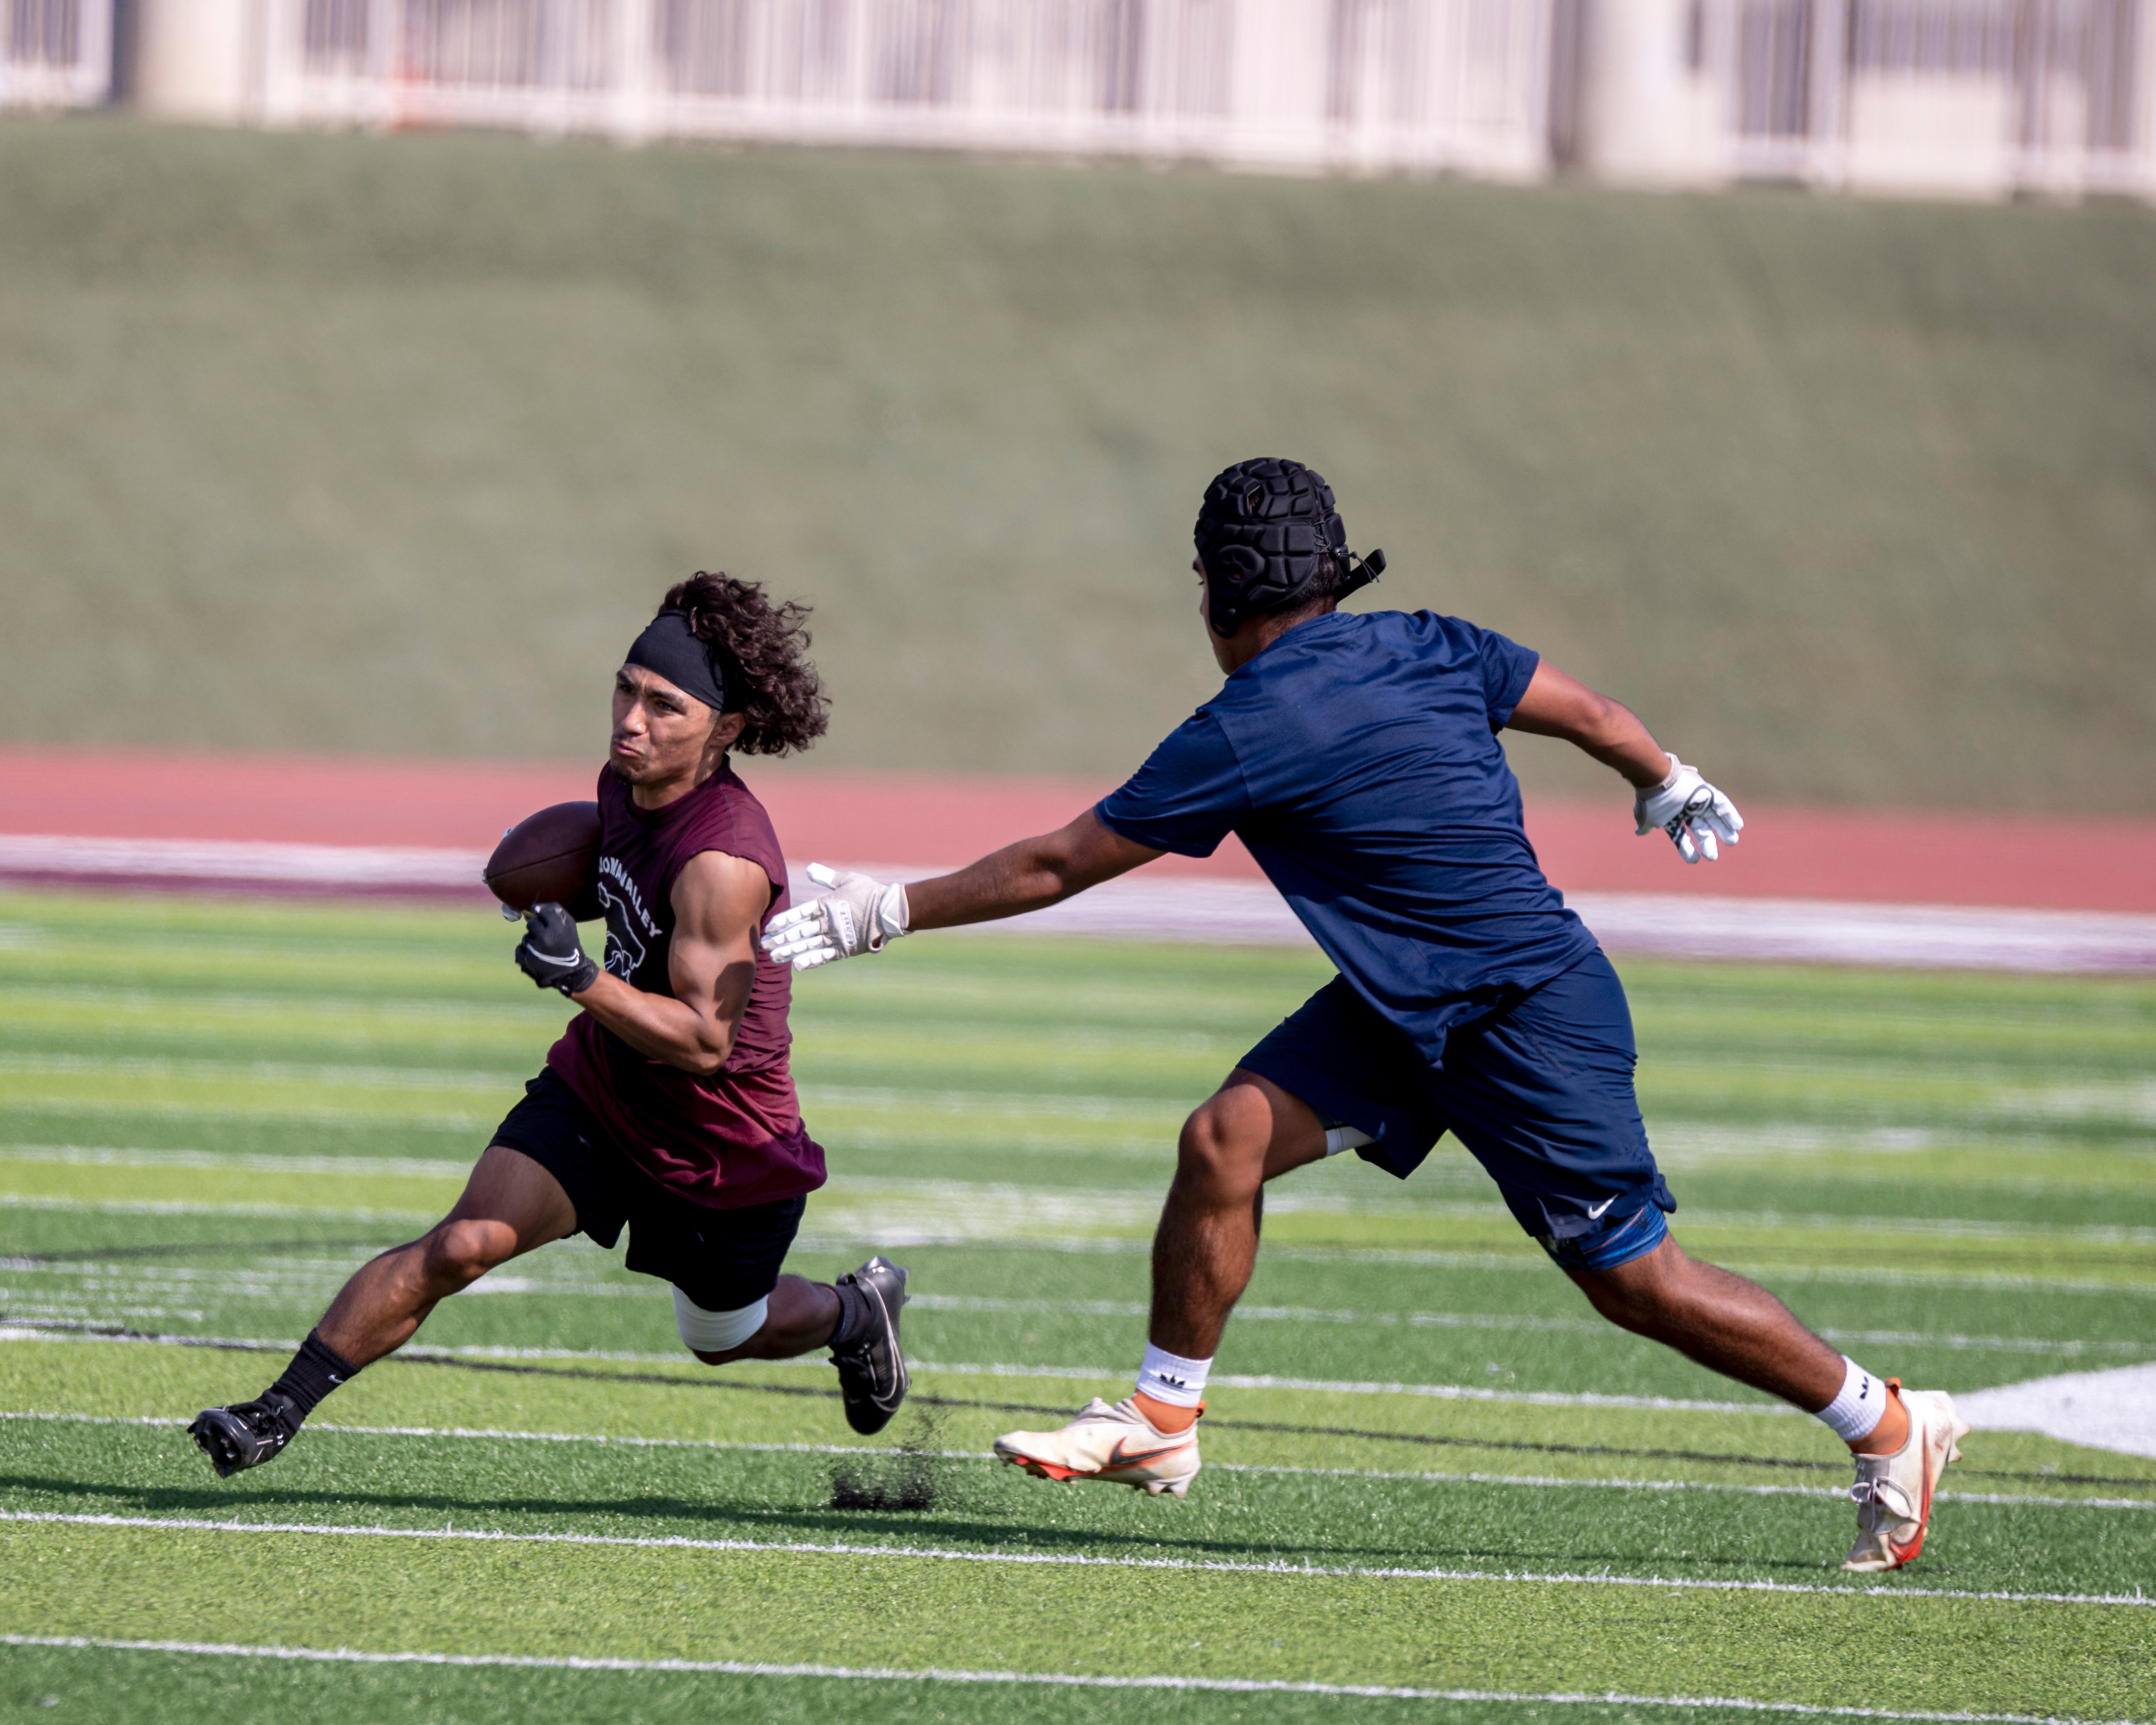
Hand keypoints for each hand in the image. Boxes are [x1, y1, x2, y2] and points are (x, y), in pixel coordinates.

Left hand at [516, 902, 599, 994]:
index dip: (541, 914)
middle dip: (538, 929)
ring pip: (525, 938)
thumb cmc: (570, 945)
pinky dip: (526, 952)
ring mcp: (533, 951)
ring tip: (544, 950)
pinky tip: (537, 956)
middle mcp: (544, 939)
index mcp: (557, 929)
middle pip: (531, 924)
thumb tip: (535, 907)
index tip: (542, 916)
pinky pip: (519, 949)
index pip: (541, 912)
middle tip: (547, 938)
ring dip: (533, 941)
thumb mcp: (570, 926)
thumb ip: (556, 912)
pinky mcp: (525, 962)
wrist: (570, 972)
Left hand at [760, 863, 910, 971]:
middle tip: (764, 945)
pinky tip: (798, 965)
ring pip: (809, 946)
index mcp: (827, 904)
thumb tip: (810, 869)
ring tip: (775, 957)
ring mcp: (837, 937)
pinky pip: (826, 956)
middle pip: (800, 932)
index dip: (784, 921)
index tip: (769, 927)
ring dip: (791, 952)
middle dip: (781, 939)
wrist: (891, 911)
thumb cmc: (870, 892)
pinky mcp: (846, 949)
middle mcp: (828, 922)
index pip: (799, 913)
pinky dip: (812, 961)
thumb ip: (827, 877)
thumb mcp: (848, 880)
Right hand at [1634, 756, 1743, 863]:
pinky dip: (1730, 814)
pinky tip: (1738, 826)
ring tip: (1732, 841)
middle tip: (1712, 857)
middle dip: (1707, 842)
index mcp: (1671, 816)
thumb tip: (1639, 832)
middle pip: (1699, 828)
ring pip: (1713, 817)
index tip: (1695, 861)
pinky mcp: (1707, 792)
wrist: (1656, 778)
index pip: (1680, 835)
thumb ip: (1645, 824)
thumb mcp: (1645, 815)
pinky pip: (1722, 803)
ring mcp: (1696, 800)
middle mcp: (1685, 809)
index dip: (1687, 847)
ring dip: (1723, 829)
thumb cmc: (1650, 799)